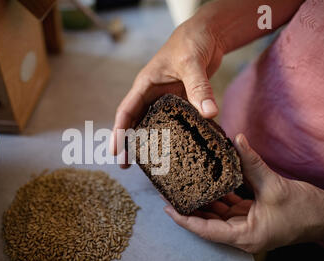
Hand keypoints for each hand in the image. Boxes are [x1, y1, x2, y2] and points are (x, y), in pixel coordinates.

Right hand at [111, 14, 224, 165]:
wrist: (207, 34)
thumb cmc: (191, 41)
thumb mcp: (192, 63)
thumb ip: (199, 88)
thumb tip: (209, 114)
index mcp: (145, 84)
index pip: (126, 111)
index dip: (119, 131)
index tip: (114, 150)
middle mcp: (152, 94)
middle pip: (135, 122)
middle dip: (129, 143)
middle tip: (126, 164)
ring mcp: (166, 99)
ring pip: (153, 124)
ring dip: (149, 142)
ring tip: (147, 163)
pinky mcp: (181, 101)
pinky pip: (175, 121)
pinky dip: (174, 135)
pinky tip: (178, 149)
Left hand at [164, 133, 323, 252]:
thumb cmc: (305, 209)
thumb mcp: (274, 185)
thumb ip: (252, 163)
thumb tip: (237, 140)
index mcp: (245, 235)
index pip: (207, 230)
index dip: (185, 220)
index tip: (168, 208)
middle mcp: (242, 234)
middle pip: (208, 222)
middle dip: (190, 208)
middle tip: (171, 192)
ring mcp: (246, 226)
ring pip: (217, 214)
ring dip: (203, 200)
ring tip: (185, 185)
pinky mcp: (251, 217)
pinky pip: (229, 207)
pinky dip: (219, 196)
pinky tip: (208, 181)